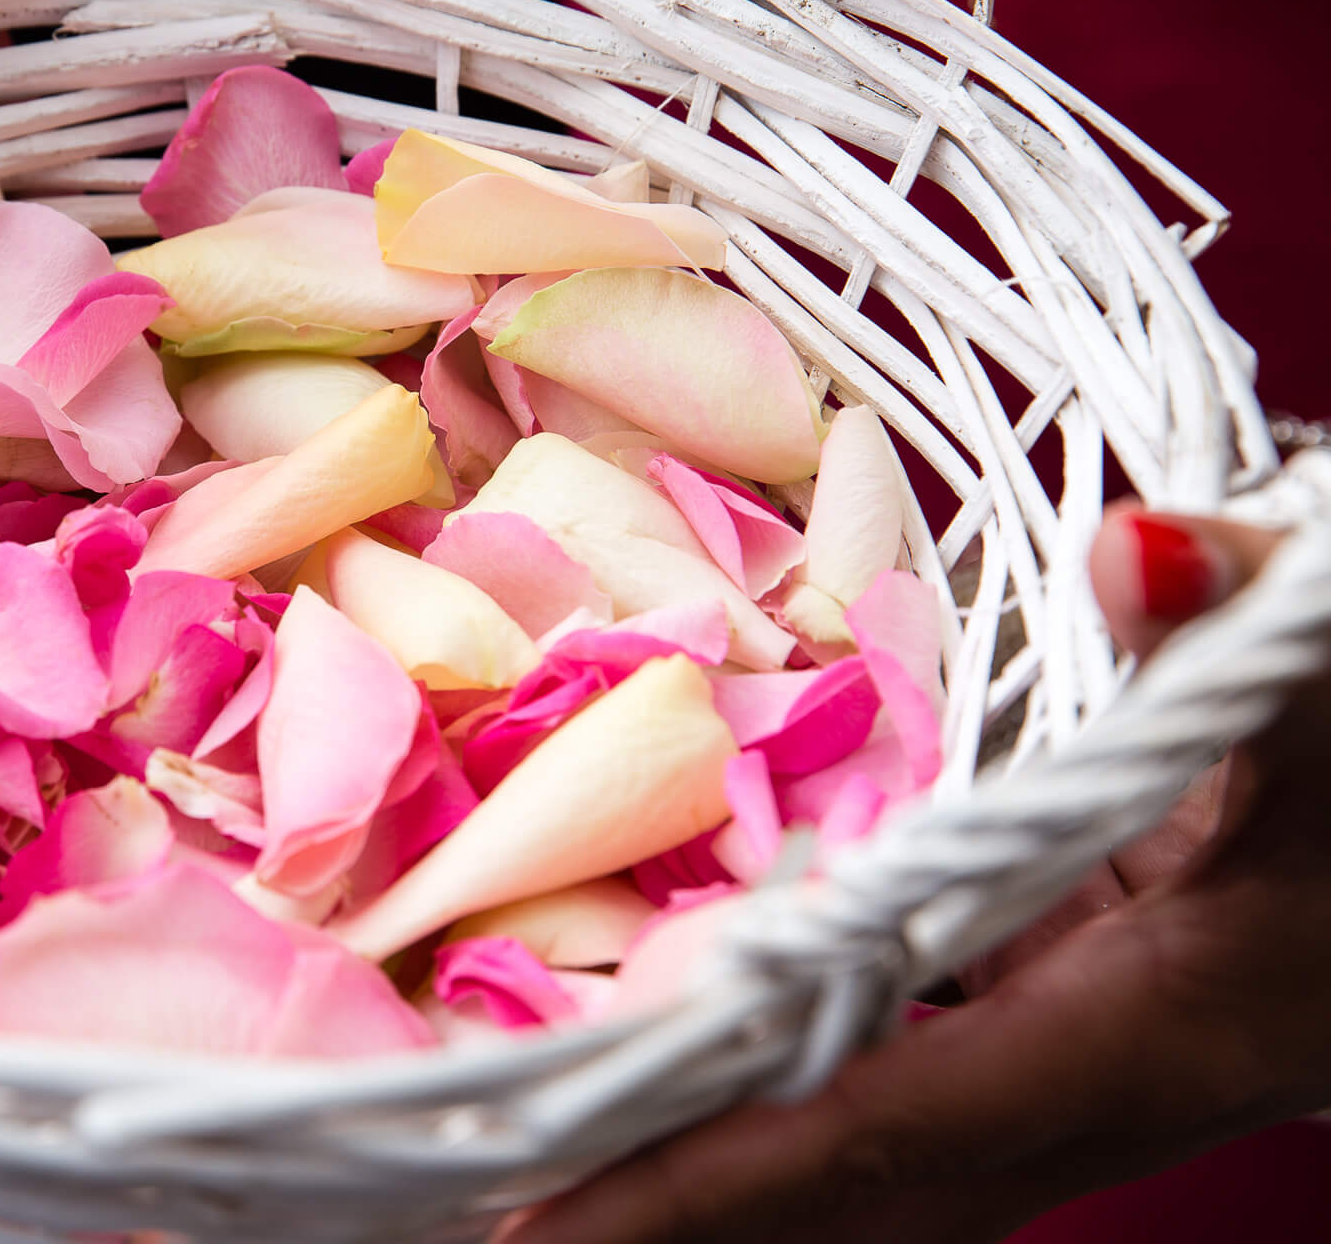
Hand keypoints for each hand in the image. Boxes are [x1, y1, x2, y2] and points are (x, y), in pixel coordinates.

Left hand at [500, 502, 1330, 1242]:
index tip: (540, 1228)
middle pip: (854, 1189)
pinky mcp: (1072, 1008)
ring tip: (543, 1151)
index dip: (706, 1183)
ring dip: (721, 1160)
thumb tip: (1138, 548)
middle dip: (674, 1211)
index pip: (882, 1127)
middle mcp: (1100, 1074)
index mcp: (1153, 1026)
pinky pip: (900, 1071)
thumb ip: (1241, 612)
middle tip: (483, 1206)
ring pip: (873, 1152)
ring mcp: (1082, 1054)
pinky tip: (684, 1036)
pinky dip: (784, 1075)